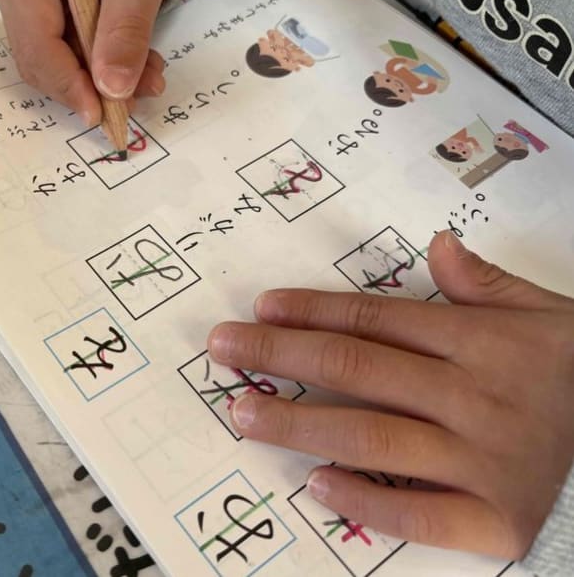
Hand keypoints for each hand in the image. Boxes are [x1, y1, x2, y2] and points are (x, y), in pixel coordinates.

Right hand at [0, 0, 178, 124]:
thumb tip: (114, 88)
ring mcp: (20, 7)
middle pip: (41, 60)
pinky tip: (131, 66)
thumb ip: (127, 27)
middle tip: (141, 90)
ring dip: (99, 81)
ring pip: (53, 67)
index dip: (69, 82)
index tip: (103, 111)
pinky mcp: (37, 23)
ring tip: (146, 75)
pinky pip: (63, 60)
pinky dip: (98, 71)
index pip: (37, 40)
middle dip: (90, 84)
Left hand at [207, 231, 573, 558]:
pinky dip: (364, 500)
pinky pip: (417, 513)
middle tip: (222, 350)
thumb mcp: (547, 316)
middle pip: (358, 369)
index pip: (377, 321)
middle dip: (281, 356)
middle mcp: (477, 395)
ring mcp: (485, 460)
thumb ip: (486, 285)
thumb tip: (437, 245)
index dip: (312, 312)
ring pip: (371, 436)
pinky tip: (315, 484)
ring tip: (241, 414)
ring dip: (298, 424)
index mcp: (483, 341)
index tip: (260, 309)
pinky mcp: (495, 519)